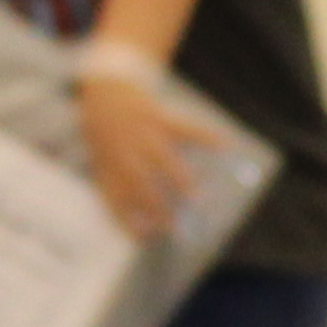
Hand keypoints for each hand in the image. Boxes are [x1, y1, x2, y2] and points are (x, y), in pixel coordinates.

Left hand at [78, 68, 200, 237]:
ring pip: (162, 157)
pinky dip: (207, 136)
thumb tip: (142, 223)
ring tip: (197, 198)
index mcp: (109, 164)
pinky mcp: (161, 116)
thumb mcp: (100, 158)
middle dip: (155, 206)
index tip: (146, 238)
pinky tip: (226, 146)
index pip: (116, 197)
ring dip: (179, 178)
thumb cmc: (105, 133)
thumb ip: (115, 186)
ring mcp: (143, 132)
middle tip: (173, 227)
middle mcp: (124, 149)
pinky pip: (186, 127)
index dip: (128, 218)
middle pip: (139, 182)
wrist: (106, 88)